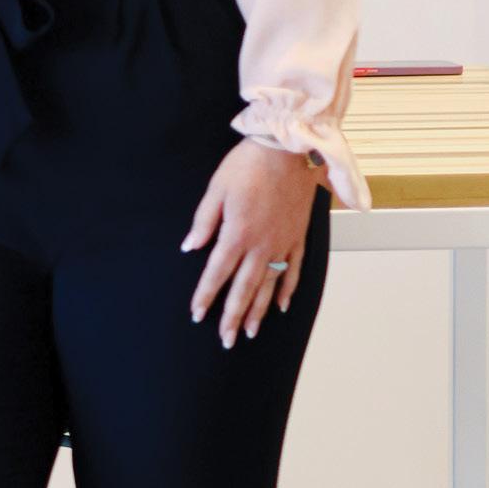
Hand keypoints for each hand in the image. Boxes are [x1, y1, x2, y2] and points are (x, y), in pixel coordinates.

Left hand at [183, 139, 321, 345]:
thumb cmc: (249, 164)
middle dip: (232, 316)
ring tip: (249, 332)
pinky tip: (281, 306)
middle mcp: (261, 244)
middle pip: (244, 288)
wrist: (289, 148)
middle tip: (225, 340)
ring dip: (258, 310)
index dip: (206, 295)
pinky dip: (288, 289)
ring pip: (269, 285)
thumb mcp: (217, 188)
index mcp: (237, 233)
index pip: (217, 272)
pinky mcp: (298, 236)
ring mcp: (283, 243)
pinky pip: (294, 270)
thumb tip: (190, 247)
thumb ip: (204, 221)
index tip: (197, 314)